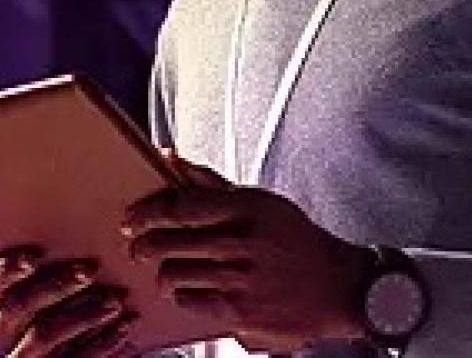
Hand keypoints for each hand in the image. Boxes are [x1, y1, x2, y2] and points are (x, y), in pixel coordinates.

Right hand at [0, 246, 138, 356]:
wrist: (77, 342)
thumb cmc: (68, 294)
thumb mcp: (56, 272)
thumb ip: (55, 254)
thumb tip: (81, 212)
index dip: (5, 269)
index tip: (34, 256)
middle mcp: (1, 327)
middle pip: (18, 305)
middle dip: (56, 285)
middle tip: (91, 268)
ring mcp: (21, 355)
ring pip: (43, 335)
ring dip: (84, 316)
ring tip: (116, 300)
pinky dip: (101, 344)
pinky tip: (125, 327)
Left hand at [120, 150, 373, 354]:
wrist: (339, 287)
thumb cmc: (294, 239)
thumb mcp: (259, 201)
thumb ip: (210, 182)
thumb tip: (169, 158)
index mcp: (247, 208)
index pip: (182, 206)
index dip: (148, 212)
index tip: (132, 218)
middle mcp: (242, 243)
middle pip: (171, 242)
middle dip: (144, 245)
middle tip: (137, 247)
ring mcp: (241, 280)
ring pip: (176, 274)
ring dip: (162, 273)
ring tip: (165, 272)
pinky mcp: (241, 313)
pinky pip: (191, 302)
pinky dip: (183, 296)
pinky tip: (189, 291)